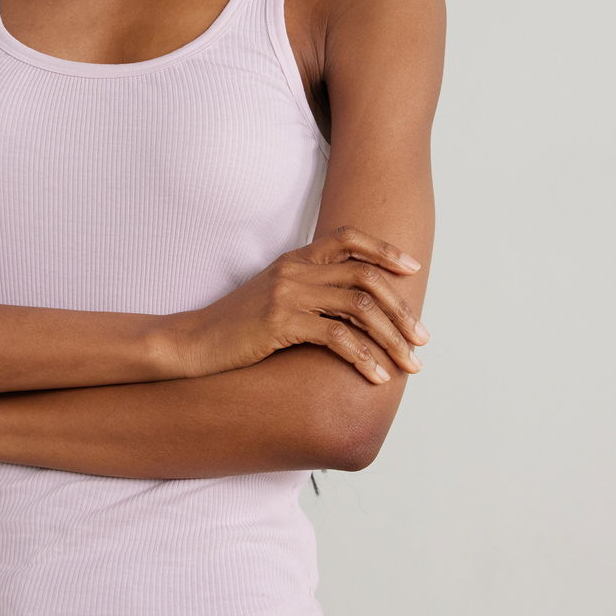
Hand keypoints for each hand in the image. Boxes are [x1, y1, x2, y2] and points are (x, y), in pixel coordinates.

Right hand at [170, 224, 429, 384]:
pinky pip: (337, 337)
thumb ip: (310, 291)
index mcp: (296, 258)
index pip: (349, 239)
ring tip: (411, 364)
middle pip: (366, 276)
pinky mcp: (280, 323)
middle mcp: (295, 270)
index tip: (413, 270)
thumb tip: (354, 307)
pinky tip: (377, 377)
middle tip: (422, 338)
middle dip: (401, 309)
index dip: (385, 251)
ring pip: (359, 307)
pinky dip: (364, 358)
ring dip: (392, 337)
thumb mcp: (275, 297)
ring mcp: (288, 294)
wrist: (193, 343)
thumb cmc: (237, 327)